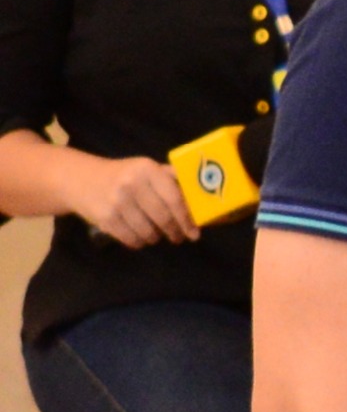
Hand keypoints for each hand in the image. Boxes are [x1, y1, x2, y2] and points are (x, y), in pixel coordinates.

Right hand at [67, 154, 197, 248]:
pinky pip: (131, 239)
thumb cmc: (122, 175)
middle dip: (174, 232)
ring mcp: (116, 202)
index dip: (187, 218)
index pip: (174, 198)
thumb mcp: (145, 169)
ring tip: (157, 235)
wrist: (79, 179)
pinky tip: (140, 237)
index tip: (194, 232)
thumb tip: (201, 195)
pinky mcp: (105, 218)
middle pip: (163, 218)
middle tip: (179, 237)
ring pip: (148, 232)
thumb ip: (171, 178)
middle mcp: (132, 184)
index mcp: (147, 169)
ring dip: (156, 238)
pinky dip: (139, 242)